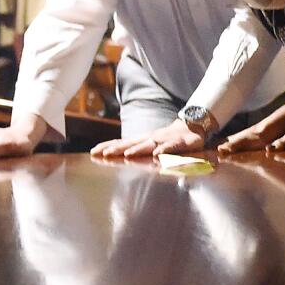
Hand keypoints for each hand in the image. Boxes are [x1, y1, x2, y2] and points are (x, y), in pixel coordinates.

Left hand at [90, 118, 206, 161]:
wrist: (191, 128)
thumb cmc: (168, 140)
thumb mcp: (150, 145)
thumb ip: (136, 150)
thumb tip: (116, 156)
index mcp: (142, 140)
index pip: (122, 143)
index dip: (107, 146)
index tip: (92, 152)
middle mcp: (150, 139)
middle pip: (131, 144)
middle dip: (117, 149)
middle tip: (103, 154)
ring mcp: (164, 140)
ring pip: (149, 145)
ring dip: (138, 149)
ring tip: (127, 155)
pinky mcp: (179, 143)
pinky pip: (170, 147)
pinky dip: (163, 150)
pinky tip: (156, 155)